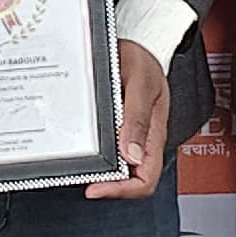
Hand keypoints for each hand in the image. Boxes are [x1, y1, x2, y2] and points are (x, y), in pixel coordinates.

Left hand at [85, 40, 173, 199]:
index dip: (122, 190)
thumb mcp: (141, 84)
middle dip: (106, 184)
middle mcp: (142, 139)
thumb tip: (133, 155)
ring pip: (116, 167)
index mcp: (153, 134)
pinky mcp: (116, 127)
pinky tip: (82, 148)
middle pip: (129, 179)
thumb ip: (137, 118)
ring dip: (98, 171)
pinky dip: (94, 154)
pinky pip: (107, 150)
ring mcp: (129, 135)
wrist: (138, 46)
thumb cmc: (144, 61)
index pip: (146, 179)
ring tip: (81, 165)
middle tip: (84, 177)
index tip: (97, 187)